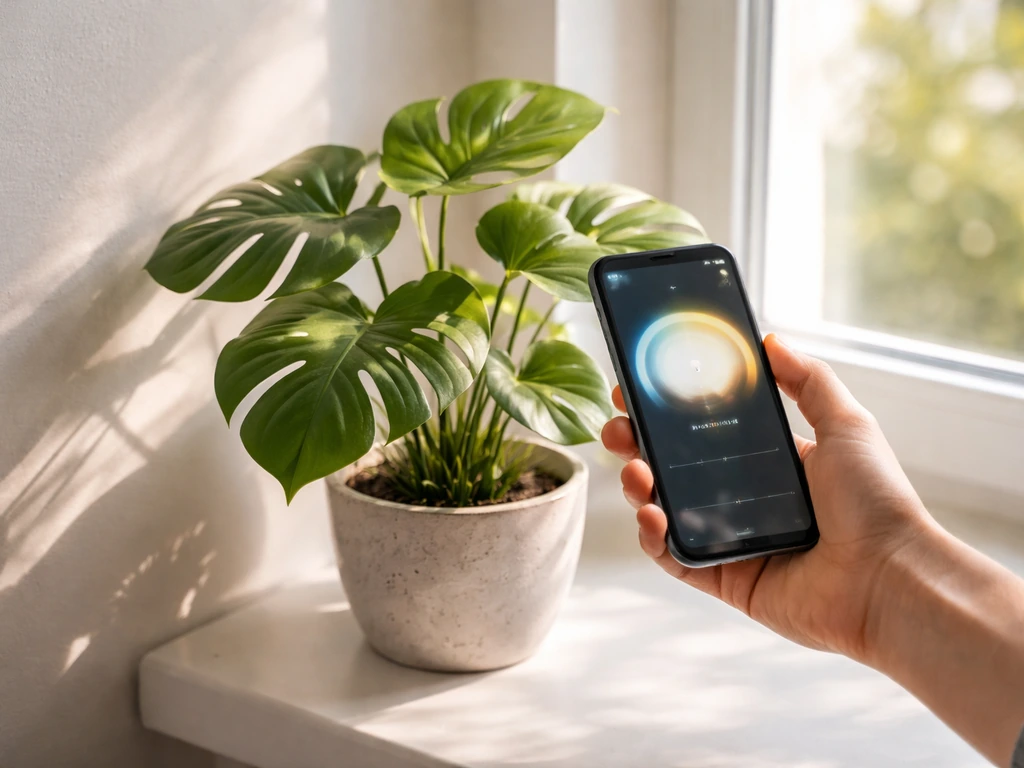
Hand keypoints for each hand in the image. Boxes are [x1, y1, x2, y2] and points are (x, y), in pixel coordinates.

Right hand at [601, 333, 937, 661]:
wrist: (890, 578)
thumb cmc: (876, 502)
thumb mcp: (846, 424)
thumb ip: (809, 380)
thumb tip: (771, 339)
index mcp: (767, 463)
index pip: (702, 432)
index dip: (665, 412)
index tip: (635, 390)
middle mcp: (743, 500)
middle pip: (671, 468)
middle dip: (636, 446)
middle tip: (618, 429)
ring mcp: (730, 540)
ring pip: (664, 510)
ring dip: (638, 487)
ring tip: (635, 472)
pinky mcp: (724, 578)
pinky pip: (673, 557)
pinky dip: (653, 538)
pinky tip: (651, 515)